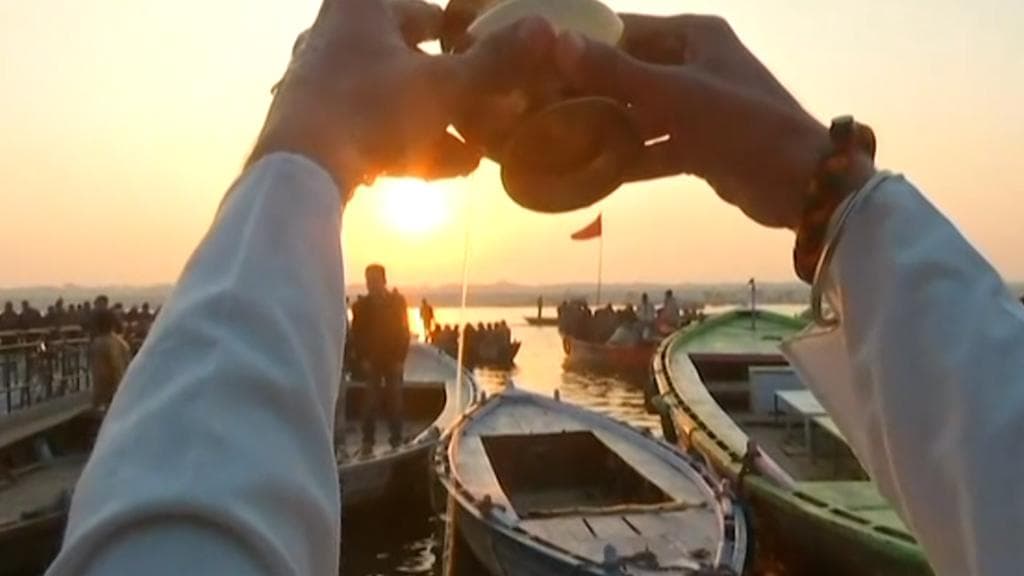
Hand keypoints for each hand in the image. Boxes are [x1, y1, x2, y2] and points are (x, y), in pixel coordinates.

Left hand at [249, 0, 556, 191]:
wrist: (298, 171)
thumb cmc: (370, 111)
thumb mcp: (443, 87)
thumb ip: (494, 63)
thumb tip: (546, 29)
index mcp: (363, 6)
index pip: (431, 16)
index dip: (469, 42)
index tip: (496, 69)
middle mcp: (335, 34)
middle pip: (413, 60)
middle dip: (455, 91)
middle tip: (490, 116)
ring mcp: (320, 80)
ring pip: (393, 98)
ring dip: (435, 123)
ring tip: (474, 152)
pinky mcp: (314, 122)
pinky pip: (371, 127)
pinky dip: (405, 144)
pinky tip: (439, 172)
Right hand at [554, 14, 873, 228]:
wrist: (801, 184)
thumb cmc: (743, 125)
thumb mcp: (674, 95)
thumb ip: (615, 71)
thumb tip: (555, 41)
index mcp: (695, 36)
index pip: (626, 30)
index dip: (584, 44)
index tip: (538, 62)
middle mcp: (695, 64)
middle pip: (628, 73)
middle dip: (588, 92)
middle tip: (539, 108)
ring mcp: (698, 107)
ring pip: (639, 113)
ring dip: (605, 128)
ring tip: (557, 143)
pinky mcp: (700, 145)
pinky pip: (654, 146)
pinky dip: (628, 158)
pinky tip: (591, 173)